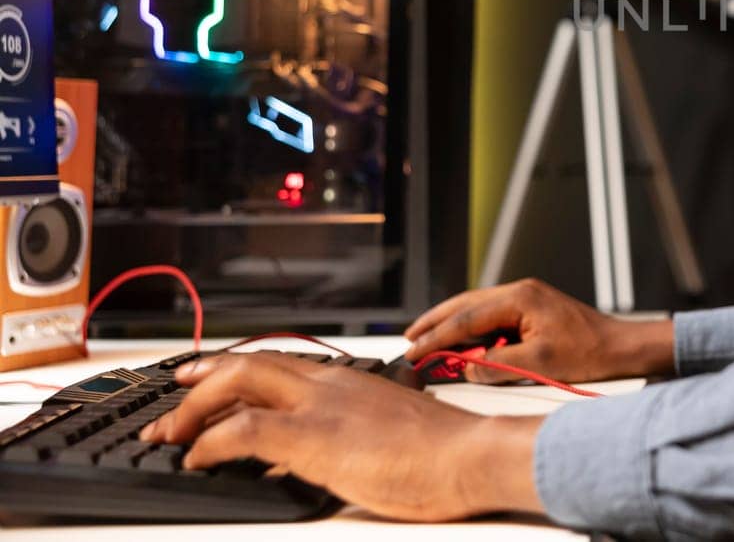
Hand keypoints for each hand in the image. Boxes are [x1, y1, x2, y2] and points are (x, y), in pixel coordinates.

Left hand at [140, 352, 542, 521]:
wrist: (470, 455)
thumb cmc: (445, 455)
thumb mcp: (388, 438)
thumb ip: (347, 439)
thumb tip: (311, 458)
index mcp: (350, 382)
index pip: (280, 365)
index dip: (235, 371)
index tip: (208, 381)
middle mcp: (330, 384)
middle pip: (249, 364)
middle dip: (201, 382)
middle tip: (172, 403)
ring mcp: (320, 406)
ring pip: (238, 384)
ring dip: (193, 410)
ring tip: (170, 437)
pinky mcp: (313, 436)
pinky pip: (243, 430)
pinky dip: (208, 443)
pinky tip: (197, 460)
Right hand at [403, 277, 673, 382]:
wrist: (619, 346)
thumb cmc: (587, 353)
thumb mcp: (539, 365)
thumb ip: (498, 365)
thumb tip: (466, 368)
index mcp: (520, 298)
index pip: (466, 318)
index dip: (436, 337)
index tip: (414, 352)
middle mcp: (520, 291)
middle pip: (466, 304)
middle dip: (435, 321)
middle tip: (408, 338)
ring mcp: (526, 296)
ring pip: (476, 306)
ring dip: (451, 321)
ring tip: (425, 335)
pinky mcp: (531, 306)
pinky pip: (491, 312)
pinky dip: (470, 324)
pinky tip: (460, 337)